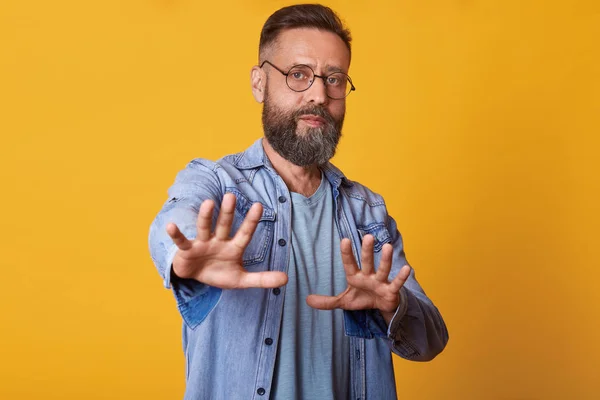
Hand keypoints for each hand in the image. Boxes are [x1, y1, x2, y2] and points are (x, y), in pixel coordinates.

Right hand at [166, 193, 287, 288]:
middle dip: (227, 212)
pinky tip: (171, 225)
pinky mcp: (187, 250)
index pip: (244, 233)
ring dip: (205, 216)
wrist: (196, 278)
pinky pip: (181, 241)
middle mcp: (218, 241)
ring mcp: (202, 244)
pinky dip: (176, 234)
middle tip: (231, 196)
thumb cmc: (220, 273)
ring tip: (208, 203)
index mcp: (233, 248)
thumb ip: (262, 279)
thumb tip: (286, 279)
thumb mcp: (241, 280)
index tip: (259, 206)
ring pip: (204, 228)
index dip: (251, 221)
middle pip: (224, 225)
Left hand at [306, 235, 409, 318]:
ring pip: (383, 269)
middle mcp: (368, 275)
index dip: (346, 253)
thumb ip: (327, 302)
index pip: (349, 263)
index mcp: (355, 276)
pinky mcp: (391, 291)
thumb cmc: (362, 299)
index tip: (344, 240)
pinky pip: (397, 283)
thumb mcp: (343, 302)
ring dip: (385, 259)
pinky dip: (401, 277)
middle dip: (367, 250)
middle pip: (367, 261)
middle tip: (368, 236)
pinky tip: (407, 268)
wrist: (380, 308)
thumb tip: (307, 300)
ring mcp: (381, 282)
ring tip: (387, 246)